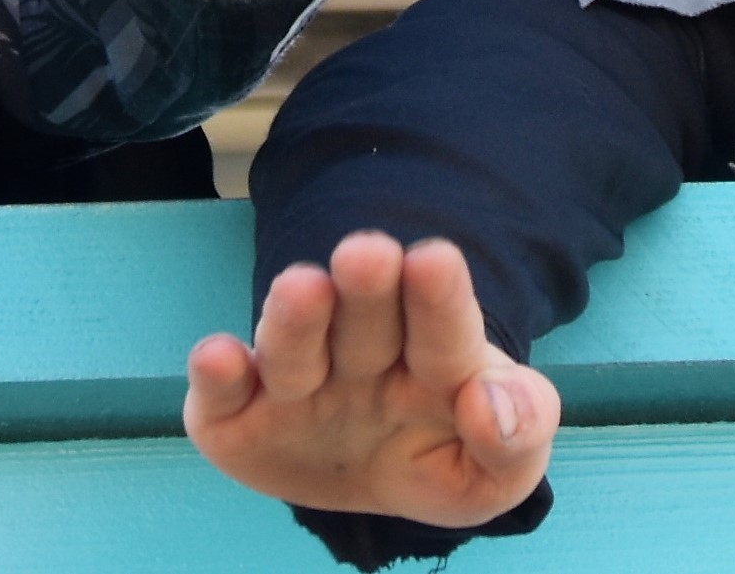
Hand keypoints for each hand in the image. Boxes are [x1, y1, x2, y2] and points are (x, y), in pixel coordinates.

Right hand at [186, 232, 558, 527]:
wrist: (376, 482)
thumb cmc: (445, 457)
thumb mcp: (501, 469)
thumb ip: (519, 435)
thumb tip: (488, 406)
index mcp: (435, 360)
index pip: (444, 328)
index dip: (439, 297)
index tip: (435, 259)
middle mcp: (361, 357)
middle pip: (366, 322)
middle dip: (367, 289)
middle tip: (369, 252)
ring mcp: (297, 384)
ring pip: (295, 348)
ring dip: (296, 320)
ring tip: (302, 288)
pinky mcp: (236, 417)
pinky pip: (223, 396)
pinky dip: (216, 377)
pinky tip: (218, 357)